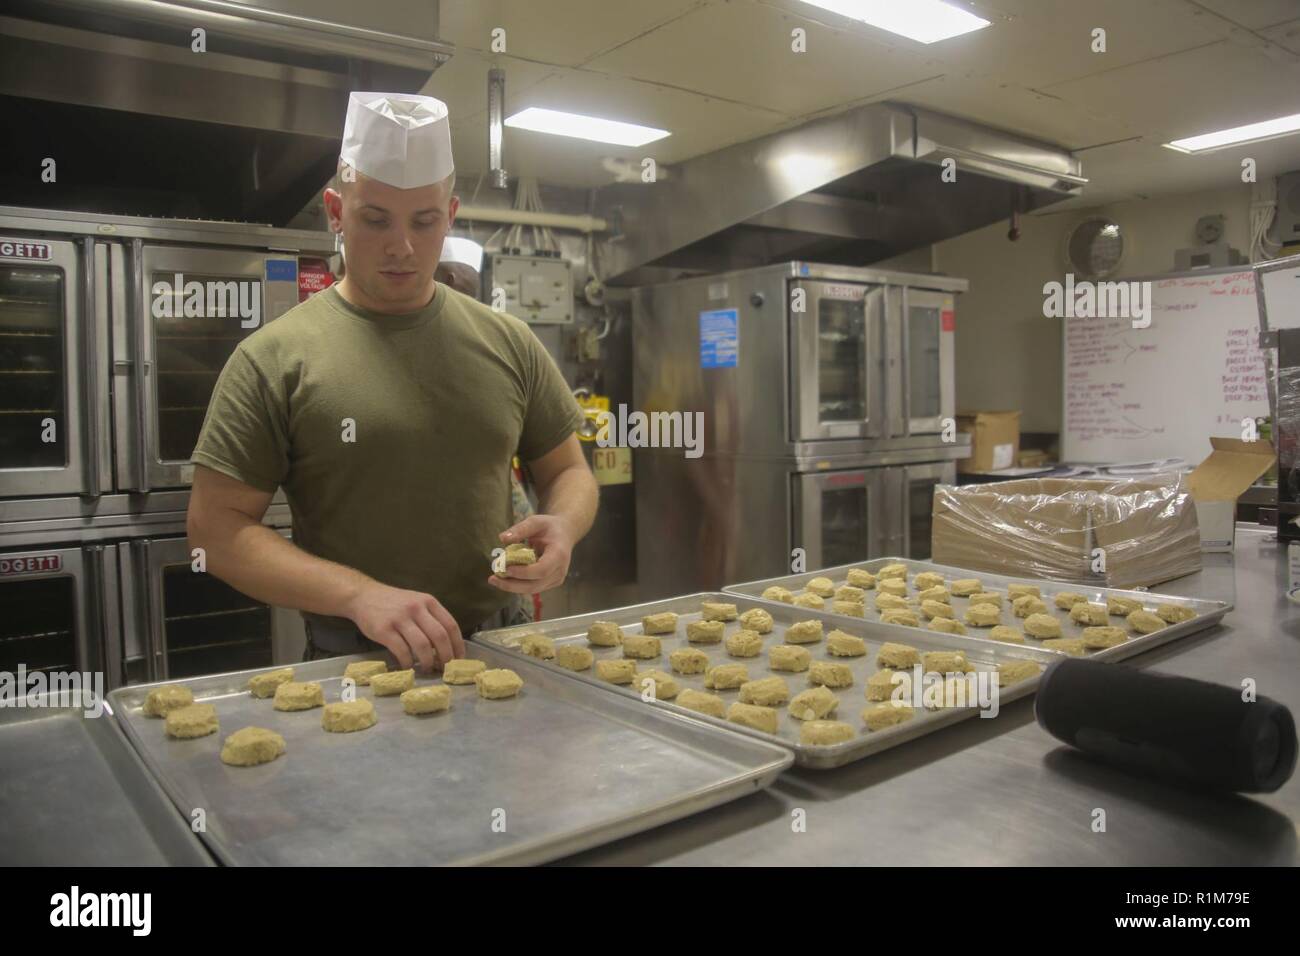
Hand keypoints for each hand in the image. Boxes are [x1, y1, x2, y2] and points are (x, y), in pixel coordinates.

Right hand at [346, 583, 464, 671]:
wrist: (363, 596)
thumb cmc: (393, 603)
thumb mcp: (416, 602)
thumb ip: (431, 619)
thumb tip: (446, 646)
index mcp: (429, 602)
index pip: (451, 625)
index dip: (457, 645)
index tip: (459, 659)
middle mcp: (416, 608)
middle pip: (439, 637)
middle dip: (446, 656)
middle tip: (445, 668)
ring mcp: (400, 618)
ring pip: (423, 645)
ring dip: (428, 662)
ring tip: (427, 669)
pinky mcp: (384, 630)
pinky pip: (402, 651)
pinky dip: (408, 662)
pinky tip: (408, 666)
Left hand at [489, 514, 572, 593]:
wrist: (564, 534)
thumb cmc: (549, 527)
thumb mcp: (535, 521)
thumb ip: (520, 529)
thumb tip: (502, 538)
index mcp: (559, 555)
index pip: (541, 570)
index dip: (523, 572)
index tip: (505, 568)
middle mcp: (560, 570)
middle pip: (534, 585)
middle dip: (512, 585)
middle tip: (492, 579)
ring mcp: (556, 579)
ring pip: (532, 589)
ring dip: (511, 586)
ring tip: (494, 579)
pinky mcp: (550, 583)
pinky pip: (532, 587)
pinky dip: (517, 584)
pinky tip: (504, 578)